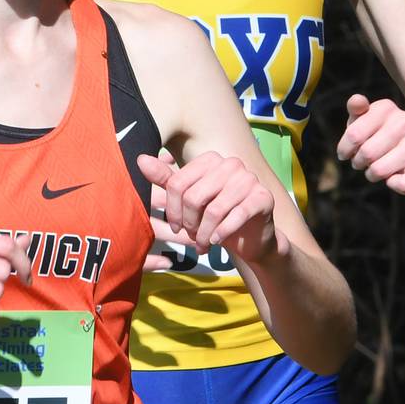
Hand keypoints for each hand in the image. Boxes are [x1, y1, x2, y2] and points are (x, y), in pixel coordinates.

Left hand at [138, 150, 282, 264]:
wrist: (251, 237)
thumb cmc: (216, 217)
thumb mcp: (189, 200)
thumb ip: (166, 180)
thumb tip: (140, 159)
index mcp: (210, 159)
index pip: (177, 183)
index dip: (172, 210)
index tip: (175, 227)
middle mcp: (231, 163)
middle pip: (193, 197)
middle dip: (189, 224)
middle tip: (192, 237)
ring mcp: (249, 179)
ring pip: (213, 210)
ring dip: (205, 234)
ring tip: (204, 244)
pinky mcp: (263, 197)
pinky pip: (236, 216)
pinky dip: (222, 233)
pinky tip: (218, 242)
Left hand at [337, 94, 404, 194]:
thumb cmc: (374, 137)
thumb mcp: (360, 123)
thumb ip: (356, 110)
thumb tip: (357, 100)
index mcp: (386, 107)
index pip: (354, 135)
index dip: (345, 149)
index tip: (345, 153)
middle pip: (367, 152)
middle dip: (358, 162)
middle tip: (360, 163)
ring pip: (380, 169)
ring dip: (373, 174)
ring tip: (374, 171)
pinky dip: (394, 185)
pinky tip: (392, 180)